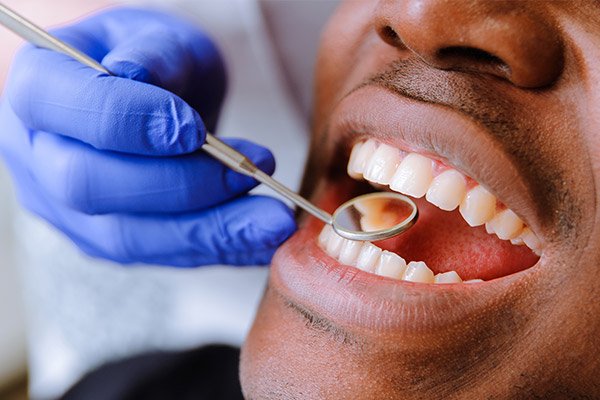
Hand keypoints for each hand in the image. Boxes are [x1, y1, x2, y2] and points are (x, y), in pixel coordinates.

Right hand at [0, 7, 295, 265]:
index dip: (130, 122)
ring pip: (130, 238)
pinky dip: (218, 249)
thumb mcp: (159, 37)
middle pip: (90, 186)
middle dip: (181, 184)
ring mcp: (67, 209)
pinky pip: (161, 256)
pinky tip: (261, 239)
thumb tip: (136, 75)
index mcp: (36, 90)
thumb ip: (152, 53)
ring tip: (274, 221)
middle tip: (252, 171)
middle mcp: (38, 157)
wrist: (152, 99)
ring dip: (211, 231)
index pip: (66, 110)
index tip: (195, 128)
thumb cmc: (154, 60)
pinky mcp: (107, 240)